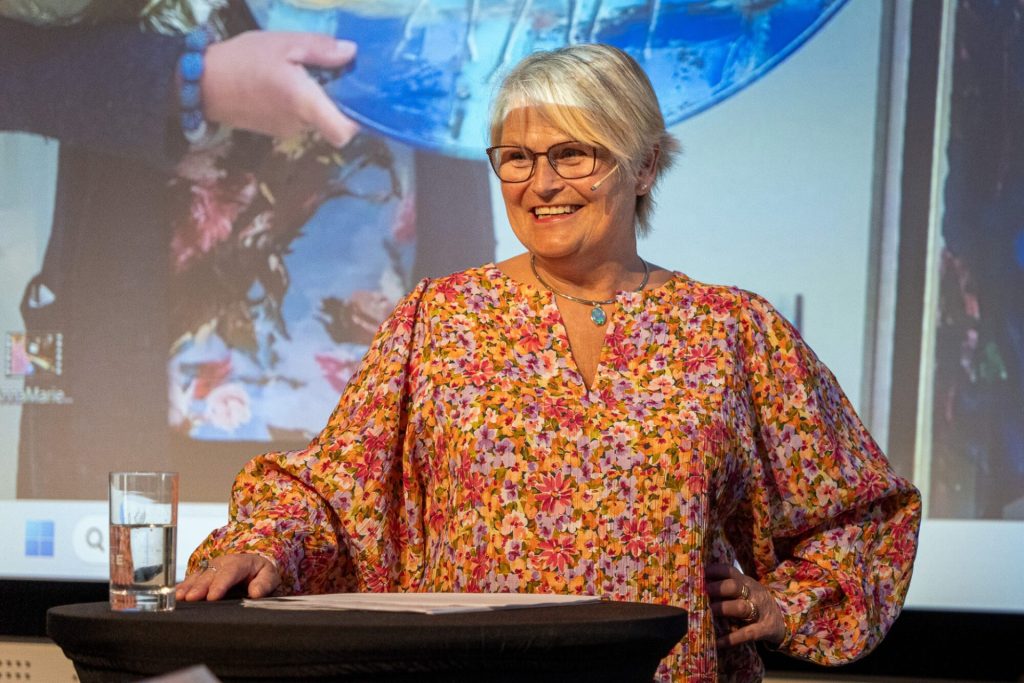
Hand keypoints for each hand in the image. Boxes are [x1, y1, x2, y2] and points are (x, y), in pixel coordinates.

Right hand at [175, 553, 280, 600]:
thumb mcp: (269, 577)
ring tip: (179, 597)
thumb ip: (264, 584)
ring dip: (188, 586)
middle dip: (200, 586)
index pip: (230, 572)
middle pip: (211, 574)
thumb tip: (256, 593)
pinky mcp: (204, 574)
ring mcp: (212, 568)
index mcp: (242, 562)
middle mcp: (224, 562)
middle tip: (191, 598)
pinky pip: (192, 580)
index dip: (220, 584)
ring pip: (199, 576)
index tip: (212, 597)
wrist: (255, 567)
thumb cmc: (261, 574)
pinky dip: (184, 587)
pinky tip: (175, 595)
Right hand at [202, 31, 358, 146]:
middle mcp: (300, 124)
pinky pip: (300, 119)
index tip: (355, 96)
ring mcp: (288, 131)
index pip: (343, 132)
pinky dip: (300, 104)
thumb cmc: (243, 60)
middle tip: (330, 72)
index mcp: (304, 104)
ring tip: (303, 73)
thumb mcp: (284, 43)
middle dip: (336, 100)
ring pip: (317, 119)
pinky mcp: (276, 130)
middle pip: (333, 121)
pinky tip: (286, 83)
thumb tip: (351, 52)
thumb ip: (320, 49)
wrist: (201, 83)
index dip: (355, 120)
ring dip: (317, 100)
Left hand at [706, 563, 785, 647]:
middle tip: (703, 593)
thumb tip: (699, 583)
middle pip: (735, 587)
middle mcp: (753, 594)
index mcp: (746, 582)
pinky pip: (747, 634)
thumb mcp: (746, 589)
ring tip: (708, 612)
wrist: (785, 619)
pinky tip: (718, 642)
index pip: (730, 571)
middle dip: (718, 588)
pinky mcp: (764, 629)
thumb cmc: (756, 602)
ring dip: (723, 609)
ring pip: (741, 608)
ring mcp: (759, 612)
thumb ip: (728, 586)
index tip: (700, 574)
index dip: (715, 571)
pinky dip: (731, 638)